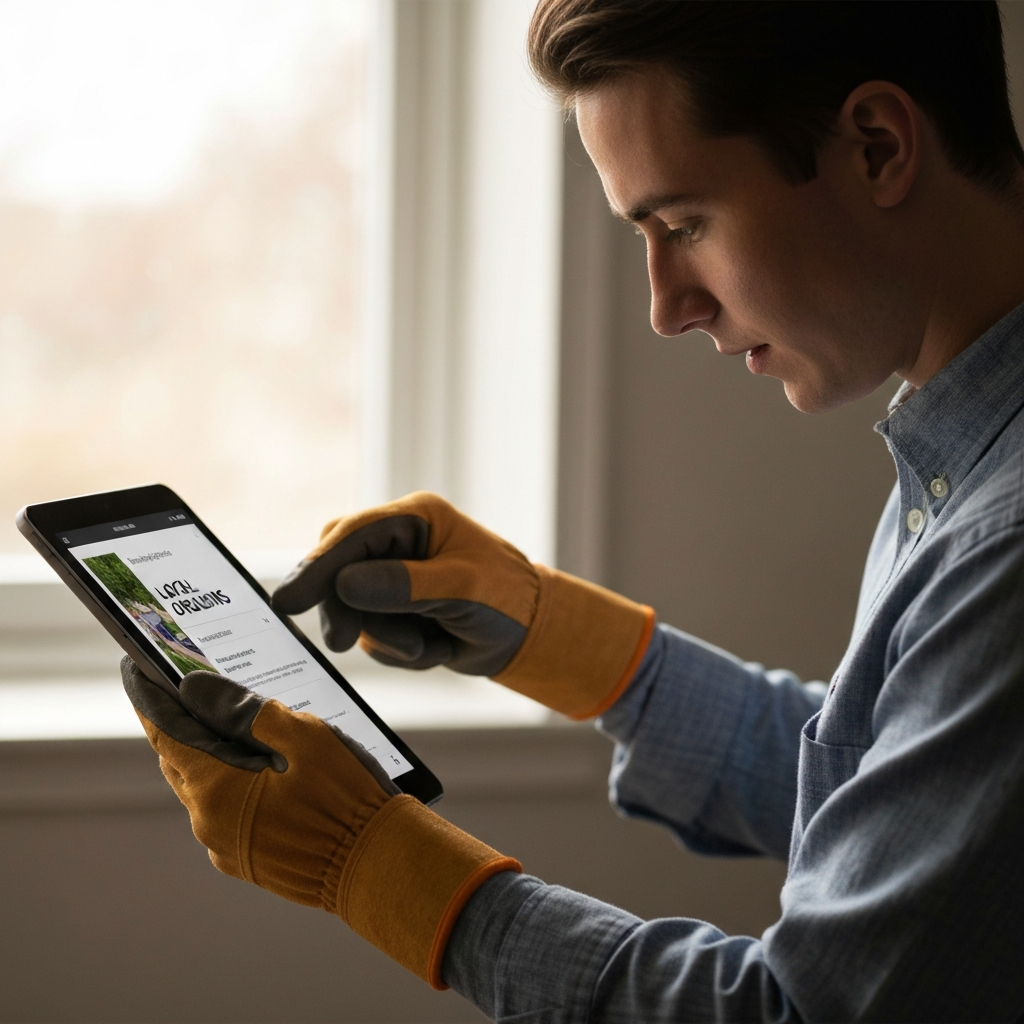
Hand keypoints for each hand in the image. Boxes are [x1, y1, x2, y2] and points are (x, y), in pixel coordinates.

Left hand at [121, 657, 518, 986]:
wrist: (377, 866)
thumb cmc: (348, 798)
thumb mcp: (306, 737)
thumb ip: (246, 710)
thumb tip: (196, 687)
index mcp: (217, 789)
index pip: (168, 733)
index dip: (152, 699)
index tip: (139, 669)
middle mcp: (210, 823)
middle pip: (181, 761)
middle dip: (183, 723)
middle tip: (191, 688)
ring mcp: (227, 847)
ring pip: (204, 788)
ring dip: (211, 754)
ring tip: (232, 722)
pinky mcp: (248, 861)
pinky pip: (225, 813)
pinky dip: (231, 784)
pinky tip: (260, 766)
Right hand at [272, 492, 655, 718]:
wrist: (528, 636)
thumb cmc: (506, 599)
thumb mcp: (462, 590)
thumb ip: (405, 586)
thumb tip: (346, 585)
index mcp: (416, 518)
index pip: (352, 534)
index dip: (317, 565)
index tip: (288, 601)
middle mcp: (398, 540)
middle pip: (337, 568)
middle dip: (345, 609)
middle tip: (341, 642)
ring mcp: (392, 575)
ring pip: (352, 608)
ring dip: (386, 637)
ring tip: (427, 643)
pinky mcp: (392, 608)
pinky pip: (371, 634)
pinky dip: (399, 650)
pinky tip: (433, 646)